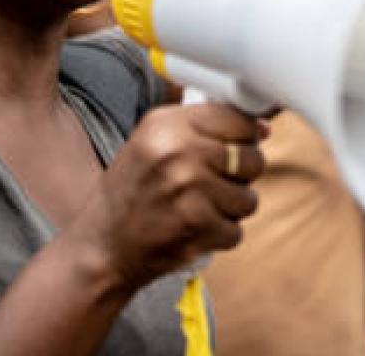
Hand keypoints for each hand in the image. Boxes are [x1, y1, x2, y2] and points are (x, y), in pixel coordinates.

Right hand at [67, 103, 264, 288]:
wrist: (103, 245)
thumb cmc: (131, 192)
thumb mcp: (151, 143)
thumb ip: (200, 128)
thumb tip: (261, 128)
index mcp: (165, 125)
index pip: (237, 119)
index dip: (245, 136)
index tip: (238, 147)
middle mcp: (177, 153)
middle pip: (251, 158)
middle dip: (239, 176)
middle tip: (210, 184)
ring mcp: (188, 191)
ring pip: (248, 198)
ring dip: (230, 210)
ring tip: (198, 209)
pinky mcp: (196, 227)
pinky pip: (236, 230)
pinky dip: (219, 236)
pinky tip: (193, 229)